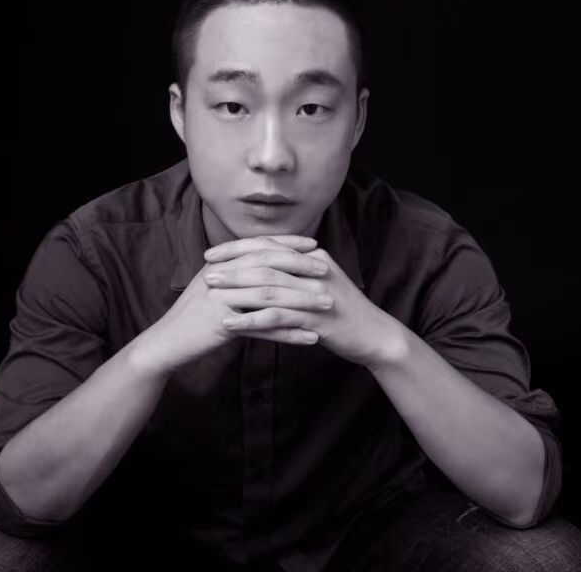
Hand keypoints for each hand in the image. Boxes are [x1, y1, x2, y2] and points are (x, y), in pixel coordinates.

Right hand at [133, 235, 327, 374]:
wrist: (167, 341)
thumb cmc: (194, 315)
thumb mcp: (214, 286)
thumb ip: (237, 272)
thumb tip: (263, 262)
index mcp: (222, 263)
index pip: (261, 246)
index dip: (288, 243)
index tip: (314, 244)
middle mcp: (223, 275)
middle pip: (269, 266)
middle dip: (301, 266)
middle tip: (327, 270)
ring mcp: (222, 298)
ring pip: (270, 296)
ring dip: (302, 300)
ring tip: (328, 304)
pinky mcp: (223, 324)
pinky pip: (263, 328)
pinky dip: (289, 333)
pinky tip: (311, 338)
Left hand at [203, 239, 408, 369]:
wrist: (374, 335)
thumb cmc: (342, 311)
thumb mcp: (319, 283)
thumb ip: (294, 272)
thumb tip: (260, 266)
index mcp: (312, 257)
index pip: (268, 246)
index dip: (238, 248)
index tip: (212, 254)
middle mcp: (314, 269)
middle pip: (265, 262)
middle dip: (233, 267)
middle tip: (206, 272)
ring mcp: (315, 293)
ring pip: (268, 287)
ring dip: (237, 291)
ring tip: (212, 295)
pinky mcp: (315, 317)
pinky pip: (276, 316)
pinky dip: (250, 319)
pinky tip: (230, 325)